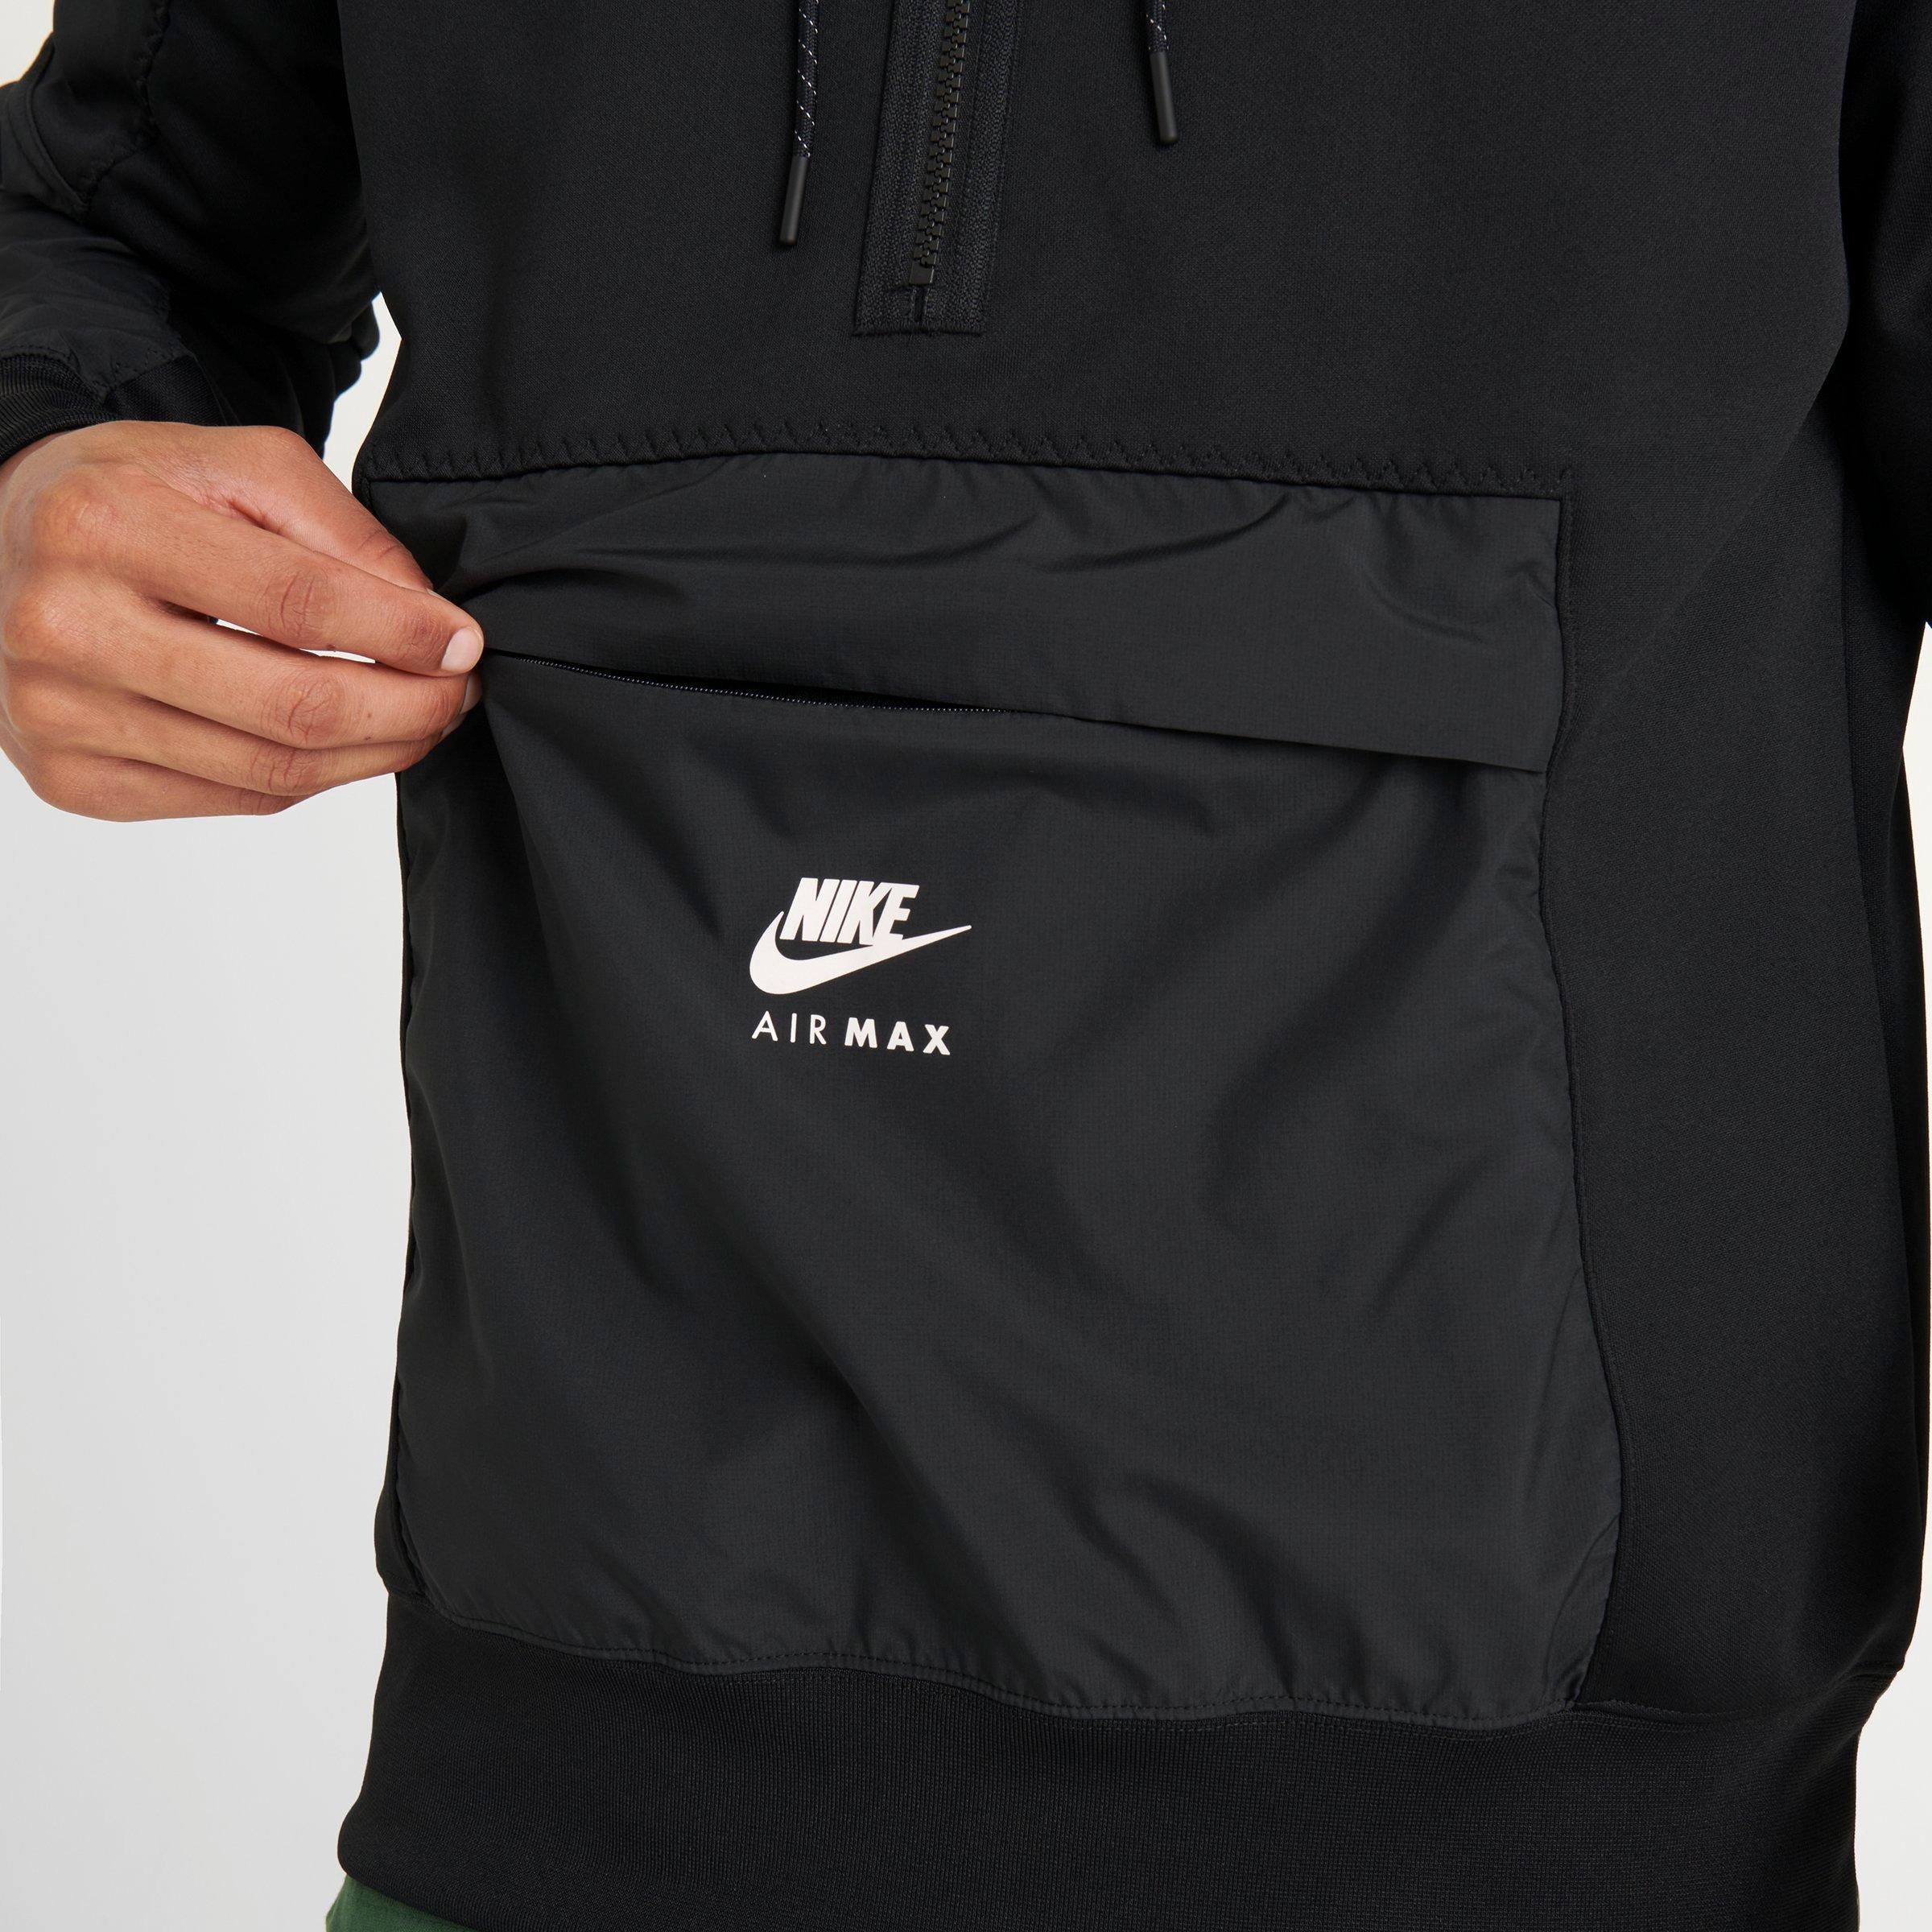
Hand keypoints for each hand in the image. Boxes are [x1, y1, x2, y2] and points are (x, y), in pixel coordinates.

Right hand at [0, 421, 482, 819]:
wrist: (2, 543)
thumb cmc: (132, 496)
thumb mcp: (235, 466)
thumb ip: (343, 533)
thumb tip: (434, 624)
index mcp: (106, 526)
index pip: (296, 605)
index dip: (402, 635)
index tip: (465, 645)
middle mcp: (67, 628)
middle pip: (291, 706)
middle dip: (406, 709)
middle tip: (457, 693)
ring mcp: (61, 717)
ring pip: (272, 771)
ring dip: (375, 754)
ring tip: (422, 719)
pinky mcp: (75, 781)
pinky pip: (235, 800)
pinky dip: (314, 779)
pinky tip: (347, 744)